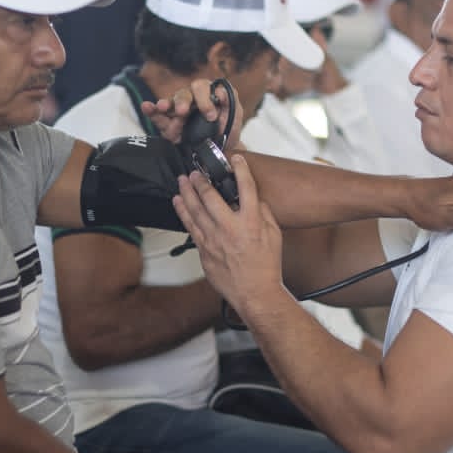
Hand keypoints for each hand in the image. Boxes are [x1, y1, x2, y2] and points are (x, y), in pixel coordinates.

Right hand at [141, 79, 243, 147]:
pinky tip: (146, 106)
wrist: (221, 150)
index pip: (201, 88)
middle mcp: (190, 99)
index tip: (211, 115)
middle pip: (183, 94)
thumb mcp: (235, 114)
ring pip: (169, 104)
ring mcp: (177, 112)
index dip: (204, 99)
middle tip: (183, 111)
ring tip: (162, 107)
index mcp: (206, 93)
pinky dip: (151, 111)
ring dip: (165, 104)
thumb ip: (230, 101)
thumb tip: (221, 92)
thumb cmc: (227, 129)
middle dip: (183, 102)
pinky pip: (158, 117)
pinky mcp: (168, 125)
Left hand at [173, 156, 287, 320]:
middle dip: (201, 179)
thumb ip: (264, 213)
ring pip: (194, 209)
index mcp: (251, 222)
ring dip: (187, 192)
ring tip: (183, 180)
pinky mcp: (204, 250)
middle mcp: (230, 228)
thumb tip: (254, 199)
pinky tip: (178, 201)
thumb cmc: (266, 267)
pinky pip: (189, 226)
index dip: (240, 169)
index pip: (246, 187)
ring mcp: (214, 239)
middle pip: (210, 196)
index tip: (236, 160)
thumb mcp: (274, 235)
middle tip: (196, 171)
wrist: (255, 292)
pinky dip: (182, 211)